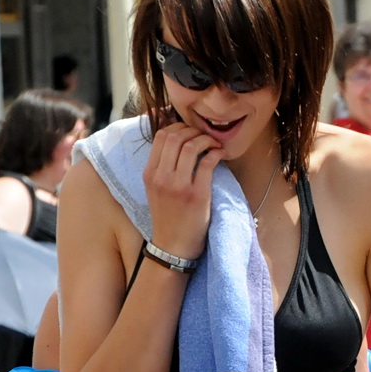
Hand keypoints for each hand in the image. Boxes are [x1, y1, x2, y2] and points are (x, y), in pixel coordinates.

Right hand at [142, 117, 220, 258]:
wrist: (173, 245)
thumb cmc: (168, 215)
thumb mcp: (156, 188)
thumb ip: (162, 166)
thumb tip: (175, 141)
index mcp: (149, 173)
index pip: (161, 136)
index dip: (179, 127)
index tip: (191, 131)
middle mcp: (161, 177)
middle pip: (175, 137)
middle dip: (194, 131)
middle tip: (205, 136)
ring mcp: (178, 186)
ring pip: (191, 146)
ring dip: (207, 140)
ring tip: (215, 144)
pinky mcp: (197, 195)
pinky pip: (207, 163)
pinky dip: (216, 153)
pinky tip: (221, 154)